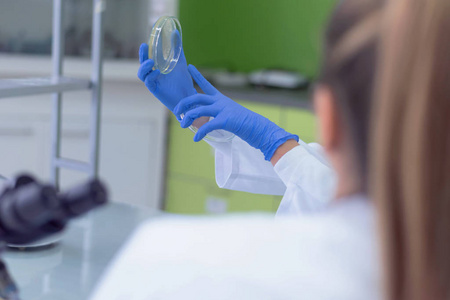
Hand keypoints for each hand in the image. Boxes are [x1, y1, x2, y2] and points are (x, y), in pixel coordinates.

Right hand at [137, 42, 195, 111]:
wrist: (189, 97)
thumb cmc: (183, 81)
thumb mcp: (180, 62)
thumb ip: (177, 48)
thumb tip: (175, 32)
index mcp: (157, 67)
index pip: (149, 56)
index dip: (146, 49)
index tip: (146, 41)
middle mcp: (153, 75)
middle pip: (142, 64)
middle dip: (142, 55)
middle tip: (144, 46)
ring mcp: (154, 83)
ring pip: (142, 74)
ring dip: (145, 67)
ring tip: (151, 62)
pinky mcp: (156, 91)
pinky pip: (149, 83)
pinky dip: (151, 77)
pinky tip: (157, 72)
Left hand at [174, 65, 298, 160]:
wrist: (258, 128)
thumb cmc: (244, 123)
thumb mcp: (229, 114)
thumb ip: (217, 114)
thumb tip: (206, 121)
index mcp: (221, 99)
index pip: (207, 85)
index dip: (197, 76)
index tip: (190, 67)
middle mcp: (221, 102)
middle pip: (197, 98)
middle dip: (184, 104)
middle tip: (176, 111)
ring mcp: (223, 110)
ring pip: (199, 110)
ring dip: (188, 118)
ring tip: (182, 126)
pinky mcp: (226, 120)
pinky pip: (208, 125)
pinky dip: (200, 133)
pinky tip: (196, 139)